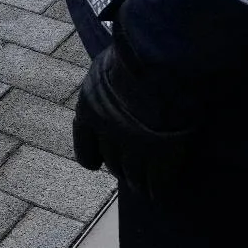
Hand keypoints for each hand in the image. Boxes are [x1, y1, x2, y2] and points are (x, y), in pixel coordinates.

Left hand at [71, 46, 195, 198]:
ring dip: (139, 182)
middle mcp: (107, 133)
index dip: (92, 157)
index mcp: (89, 111)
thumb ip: (105, 85)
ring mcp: (133, 146)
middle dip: (120, 168)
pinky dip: (158, 186)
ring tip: (144, 188)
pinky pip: (157, 178)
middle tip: (129, 174)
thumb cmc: (135, 56)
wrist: (162, 60)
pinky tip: (159, 191)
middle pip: (112, 162)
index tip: (97, 164)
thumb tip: (108, 84)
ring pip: (133, 174)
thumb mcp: (107, 66)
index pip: (84, 148)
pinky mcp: (160, 153)